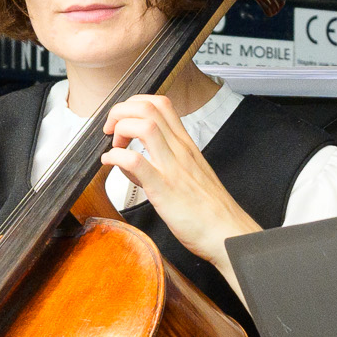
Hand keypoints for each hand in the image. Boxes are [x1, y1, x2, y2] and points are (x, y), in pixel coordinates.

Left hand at [99, 94, 259, 258]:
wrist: (226, 233)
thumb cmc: (210, 210)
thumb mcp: (188, 176)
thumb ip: (159, 164)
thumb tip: (130, 162)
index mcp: (185, 145)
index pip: (161, 104)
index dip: (135, 104)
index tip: (123, 120)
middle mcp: (179, 150)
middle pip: (148, 107)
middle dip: (122, 111)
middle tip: (112, 130)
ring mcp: (172, 167)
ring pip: (144, 125)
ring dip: (120, 128)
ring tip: (114, 145)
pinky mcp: (163, 188)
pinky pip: (135, 161)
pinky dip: (116, 157)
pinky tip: (110, 163)